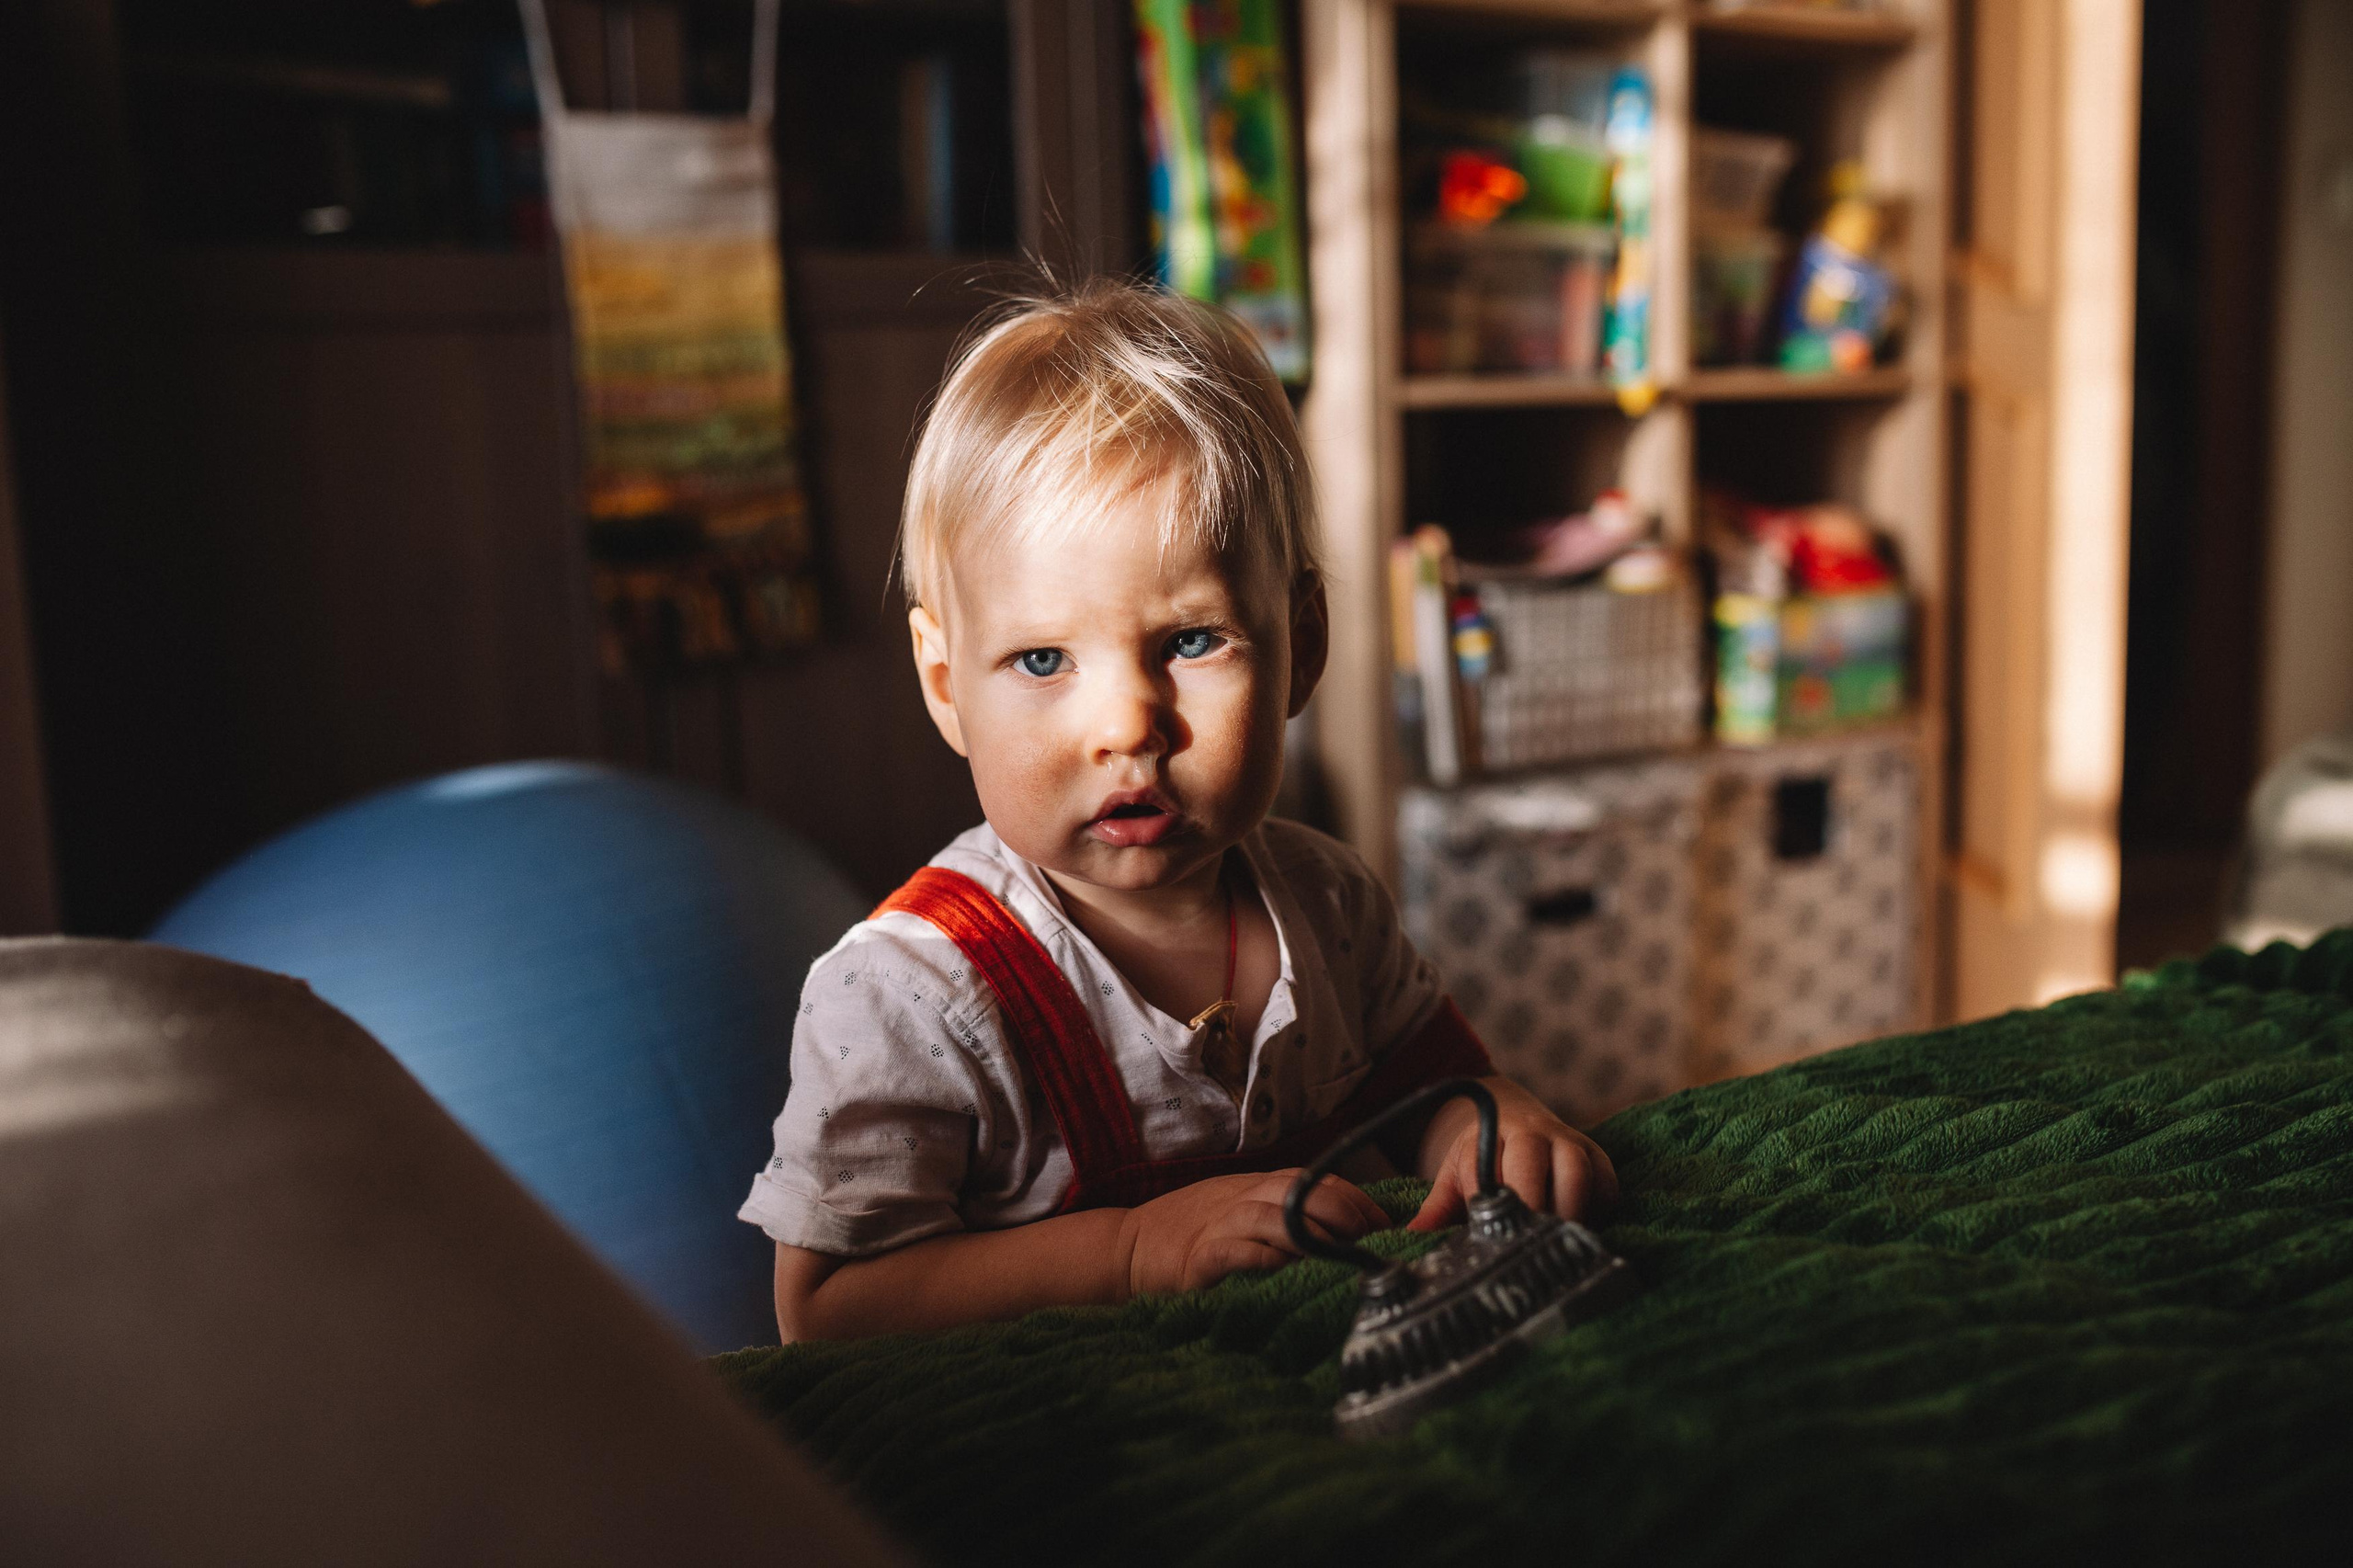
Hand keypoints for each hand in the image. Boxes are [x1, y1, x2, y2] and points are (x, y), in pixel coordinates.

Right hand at [1117, 1168, 1387, 1296]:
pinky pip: (1235, 1253)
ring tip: (1342, 1252)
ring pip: (1273, 1216)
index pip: (1320, 1181)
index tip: (1387, 1226)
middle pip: (1304, 1193)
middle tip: (1374, 1242)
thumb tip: (1344, 1227)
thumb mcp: (1242, 1210)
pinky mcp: (1197, 1260)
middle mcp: (1244, 1199)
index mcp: (1258, 1187)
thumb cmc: (1192, 1233)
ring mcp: (1220, 1227)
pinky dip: (1261, 1257)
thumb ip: (1284, 1212)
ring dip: (1311, 1233)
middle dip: (1346, 1215)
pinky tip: (1284, 1267)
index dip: (1358, 1201)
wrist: (1127, 1247)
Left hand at [1407, 1076, 1617, 1231]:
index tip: (1483, 1231)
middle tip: (1523, 1244)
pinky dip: (1597, 1211)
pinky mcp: (1598, 1157)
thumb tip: (1413, 1237)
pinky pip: (1606, 1185)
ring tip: (1553, 1243)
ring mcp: (1570, 1141)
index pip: (1487, 1166)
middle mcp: (1534, 1132)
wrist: (1513, 1115)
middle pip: (1536, 1164)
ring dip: (1568, 1213)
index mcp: (1490, 1132)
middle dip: (1530, 1206)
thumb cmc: (1480, 1153)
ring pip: (1577, 1173)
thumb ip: (1435, 1209)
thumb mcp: (1452, 1174)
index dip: (1485, 1200)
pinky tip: (1579, 1231)